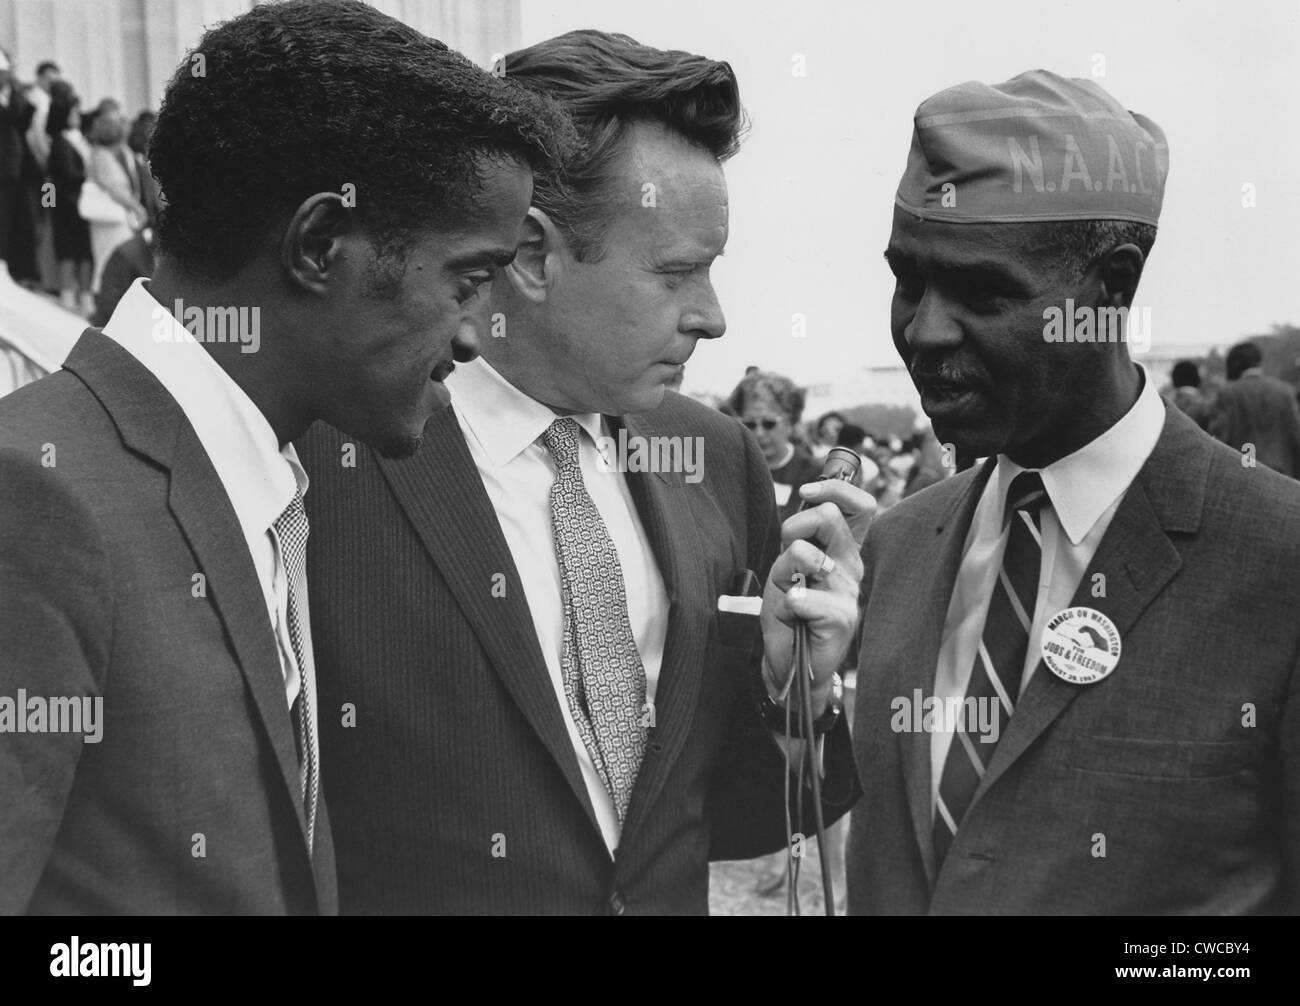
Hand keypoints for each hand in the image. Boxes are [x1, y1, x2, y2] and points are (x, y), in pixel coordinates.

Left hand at [760, 479, 875, 712]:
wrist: (793, 664)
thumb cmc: (790, 614)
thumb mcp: (789, 568)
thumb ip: (799, 539)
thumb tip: (805, 504)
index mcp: (844, 551)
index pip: (860, 506)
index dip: (835, 488)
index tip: (808, 492)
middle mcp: (852, 566)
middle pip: (830, 517)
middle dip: (795, 525)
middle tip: (787, 553)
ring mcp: (849, 591)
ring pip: (805, 553)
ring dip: (782, 572)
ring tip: (788, 595)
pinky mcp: (842, 617)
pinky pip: (802, 596)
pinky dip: (788, 604)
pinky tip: (795, 618)